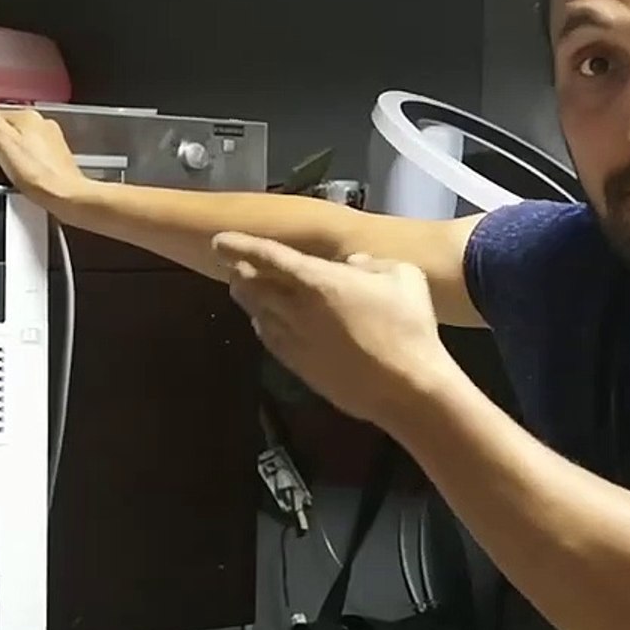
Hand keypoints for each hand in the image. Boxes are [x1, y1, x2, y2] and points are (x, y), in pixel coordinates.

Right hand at [0, 89, 92, 210]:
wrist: (67, 197)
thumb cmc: (38, 173)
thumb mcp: (3, 141)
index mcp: (26, 117)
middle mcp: (39, 127)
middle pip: (1, 138)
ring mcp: (47, 144)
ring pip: (13, 152)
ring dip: (1, 167)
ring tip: (3, 180)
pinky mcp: (51, 162)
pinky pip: (26, 163)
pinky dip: (17, 173)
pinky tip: (17, 183)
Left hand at [213, 231, 459, 428]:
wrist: (406, 388)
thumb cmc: (409, 327)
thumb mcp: (403, 276)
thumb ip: (373, 264)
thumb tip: (353, 265)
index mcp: (318, 281)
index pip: (268, 257)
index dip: (240, 246)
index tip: (219, 241)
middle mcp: (297, 309)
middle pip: (253, 286)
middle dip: (240, 272)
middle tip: (235, 265)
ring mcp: (295, 341)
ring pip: (257, 314)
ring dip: (248, 299)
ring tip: (244, 289)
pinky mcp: (299, 367)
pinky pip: (270, 340)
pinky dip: (262, 326)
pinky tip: (264, 323)